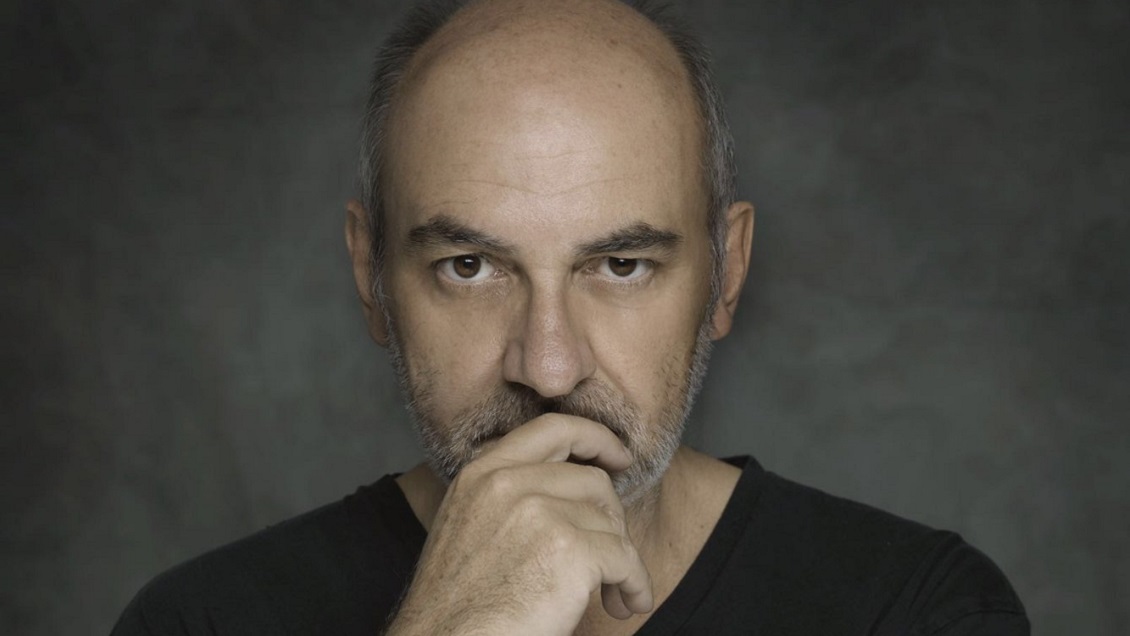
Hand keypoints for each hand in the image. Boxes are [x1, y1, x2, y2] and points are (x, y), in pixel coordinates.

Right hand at [386, 414, 653, 634]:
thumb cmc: (458, 605)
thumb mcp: (468, 525)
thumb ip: (508, 495)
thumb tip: (570, 487)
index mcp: (482, 472)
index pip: (552, 428)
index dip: (595, 438)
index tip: (619, 457)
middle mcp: (509, 483)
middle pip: (593, 481)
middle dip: (611, 521)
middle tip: (610, 557)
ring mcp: (539, 513)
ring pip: (611, 523)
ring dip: (622, 561)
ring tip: (613, 592)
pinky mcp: (569, 550)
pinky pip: (625, 559)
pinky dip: (634, 584)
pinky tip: (626, 603)